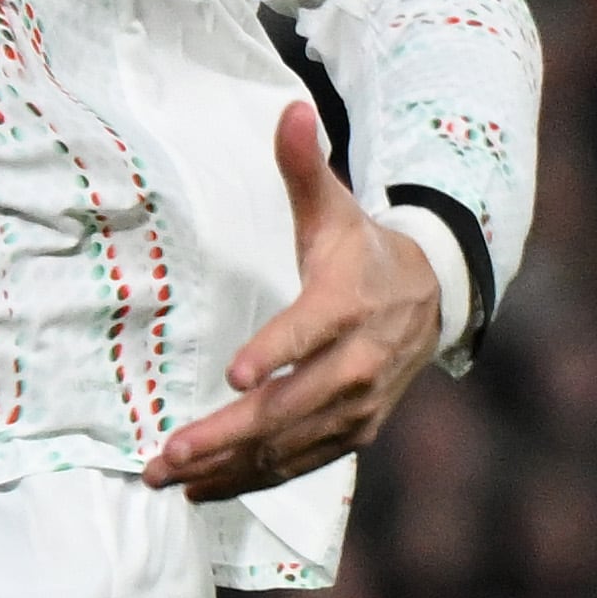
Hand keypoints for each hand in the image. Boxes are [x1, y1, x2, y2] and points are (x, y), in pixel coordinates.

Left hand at [143, 102, 440, 502]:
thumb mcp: (335, 207)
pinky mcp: (353, 434)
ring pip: (289, 446)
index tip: (235, 375)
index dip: (276, 353)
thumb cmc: (361, 250)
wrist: (430, 297)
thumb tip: (292, 107)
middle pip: (290, 407)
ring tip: (166, 476)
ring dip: (227, 467)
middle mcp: (357, 365)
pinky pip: (299, 464)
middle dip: (227, 433)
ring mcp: (357, 407)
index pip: (310, 332)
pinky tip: (201, 490)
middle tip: (169, 451)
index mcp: (348, 305)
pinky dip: (251, 481)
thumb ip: (304, 165)